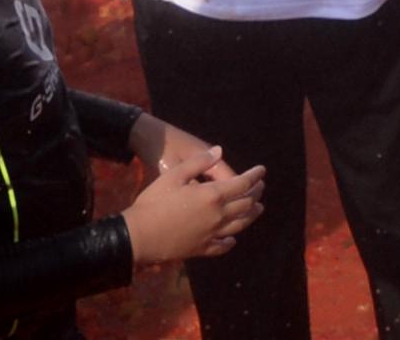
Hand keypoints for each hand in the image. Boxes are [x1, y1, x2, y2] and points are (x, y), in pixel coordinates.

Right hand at [123, 141, 266, 265]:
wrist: (137, 236)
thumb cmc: (154, 202)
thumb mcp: (174, 175)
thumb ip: (198, 162)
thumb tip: (219, 151)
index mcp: (213, 195)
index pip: (243, 184)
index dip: (255, 176)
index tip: (262, 170)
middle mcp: (218, 215)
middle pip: (246, 204)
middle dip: (256, 193)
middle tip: (260, 186)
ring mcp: (211, 234)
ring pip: (240, 225)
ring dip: (251, 215)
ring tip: (257, 208)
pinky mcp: (201, 249)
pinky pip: (222, 246)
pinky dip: (230, 241)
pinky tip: (232, 239)